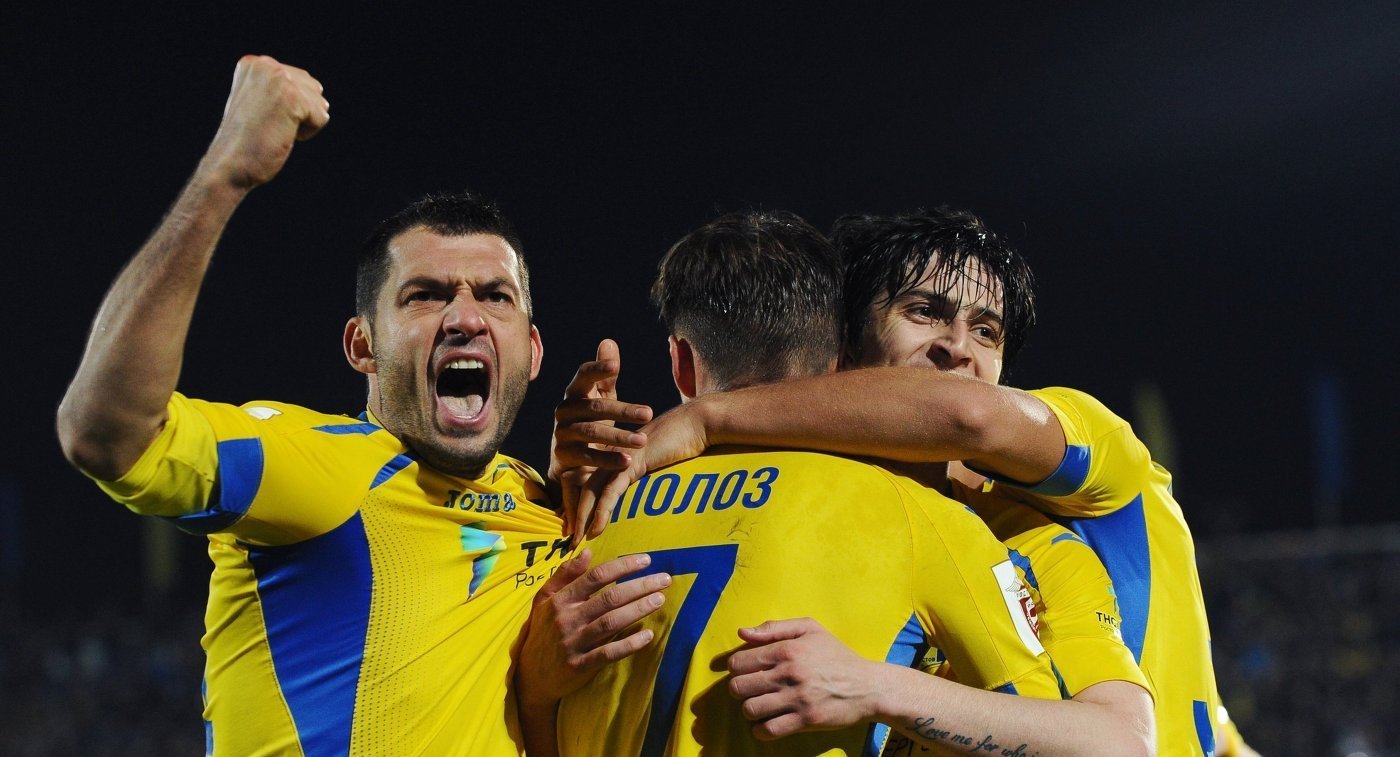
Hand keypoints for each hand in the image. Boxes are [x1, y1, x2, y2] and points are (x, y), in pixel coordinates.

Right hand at [200, 55, 329, 190]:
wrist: (230, 164)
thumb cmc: (247, 141)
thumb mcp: (260, 102)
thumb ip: (280, 89)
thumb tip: (318, 88)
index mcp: (255, 64)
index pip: (300, 80)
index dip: (290, 107)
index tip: (262, 117)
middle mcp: (266, 65)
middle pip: (314, 88)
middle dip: (300, 112)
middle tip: (269, 124)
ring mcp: (279, 79)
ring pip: (320, 103)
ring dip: (303, 123)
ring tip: (274, 129)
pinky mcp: (292, 98)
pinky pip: (321, 117)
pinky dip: (307, 133)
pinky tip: (282, 135)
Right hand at [516, 549, 670, 709]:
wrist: (530, 676)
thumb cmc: (542, 631)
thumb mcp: (544, 600)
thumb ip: (564, 575)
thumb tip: (587, 552)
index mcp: (560, 600)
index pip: (596, 577)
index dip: (622, 566)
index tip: (646, 560)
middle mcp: (567, 619)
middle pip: (609, 598)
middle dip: (640, 586)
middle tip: (665, 579)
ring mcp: (574, 643)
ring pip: (612, 622)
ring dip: (639, 609)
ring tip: (660, 599)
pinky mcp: (581, 666)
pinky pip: (609, 653)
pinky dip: (629, 644)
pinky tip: (648, 635)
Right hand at [550, 339, 651, 534]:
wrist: (571, 459)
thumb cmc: (591, 421)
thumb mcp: (600, 398)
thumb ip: (606, 375)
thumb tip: (608, 342)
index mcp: (575, 392)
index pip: (583, 375)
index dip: (597, 368)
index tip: (615, 366)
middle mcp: (565, 410)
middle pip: (594, 407)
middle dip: (623, 410)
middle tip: (649, 413)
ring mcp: (562, 432)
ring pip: (590, 432)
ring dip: (618, 437)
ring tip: (643, 441)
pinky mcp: (563, 455)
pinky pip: (586, 456)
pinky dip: (607, 458)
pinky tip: (627, 461)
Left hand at [575, 398, 710, 538]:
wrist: (696, 423)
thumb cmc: (681, 441)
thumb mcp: (656, 460)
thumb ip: (643, 473)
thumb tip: (643, 494)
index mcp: (612, 455)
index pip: (584, 479)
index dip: (575, 501)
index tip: (573, 525)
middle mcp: (610, 456)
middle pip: (579, 486)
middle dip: (572, 513)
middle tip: (568, 539)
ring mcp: (618, 458)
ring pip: (590, 491)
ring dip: (581, 518)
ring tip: (576, 541)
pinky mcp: (631, 463)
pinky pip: (611, 491)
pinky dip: (601, 512)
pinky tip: (596, 530)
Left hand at [727, 618, 883, 739]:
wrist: (867, 686)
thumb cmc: (837, 655)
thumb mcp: (810, 629)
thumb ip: (775, 628)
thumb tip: (742, 633)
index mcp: (787, 649)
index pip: (739, 662)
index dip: (736, 668)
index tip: (746, 671)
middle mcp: (788, 673)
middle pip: (739, 687)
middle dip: (739, 689)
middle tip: (750, 689)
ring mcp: (796, 698)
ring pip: (750, 709)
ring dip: (750, 709)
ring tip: (759, 705)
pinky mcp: (805, 720)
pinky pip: (768, 730)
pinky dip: (760, 729)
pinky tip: (766, 722)